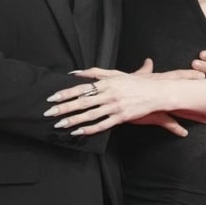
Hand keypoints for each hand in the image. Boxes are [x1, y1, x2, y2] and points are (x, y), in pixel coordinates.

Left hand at [44, 59, 195, 135]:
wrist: (156, 92)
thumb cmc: (135, 82)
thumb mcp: (115, 73)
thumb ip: (95, 72)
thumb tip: (76, 72)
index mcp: (105, 83)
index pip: (81, 88)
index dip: (65, 93)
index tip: (52, 98)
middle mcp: (108, 94)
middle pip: (82, 102)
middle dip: (64, 108)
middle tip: (49, 113)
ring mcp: (114, 107)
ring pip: (90, 115)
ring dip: (73, 120)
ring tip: (60, 124)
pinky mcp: (121, 117)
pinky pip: (102, 124)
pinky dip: (89, 129)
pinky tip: (78, 132)